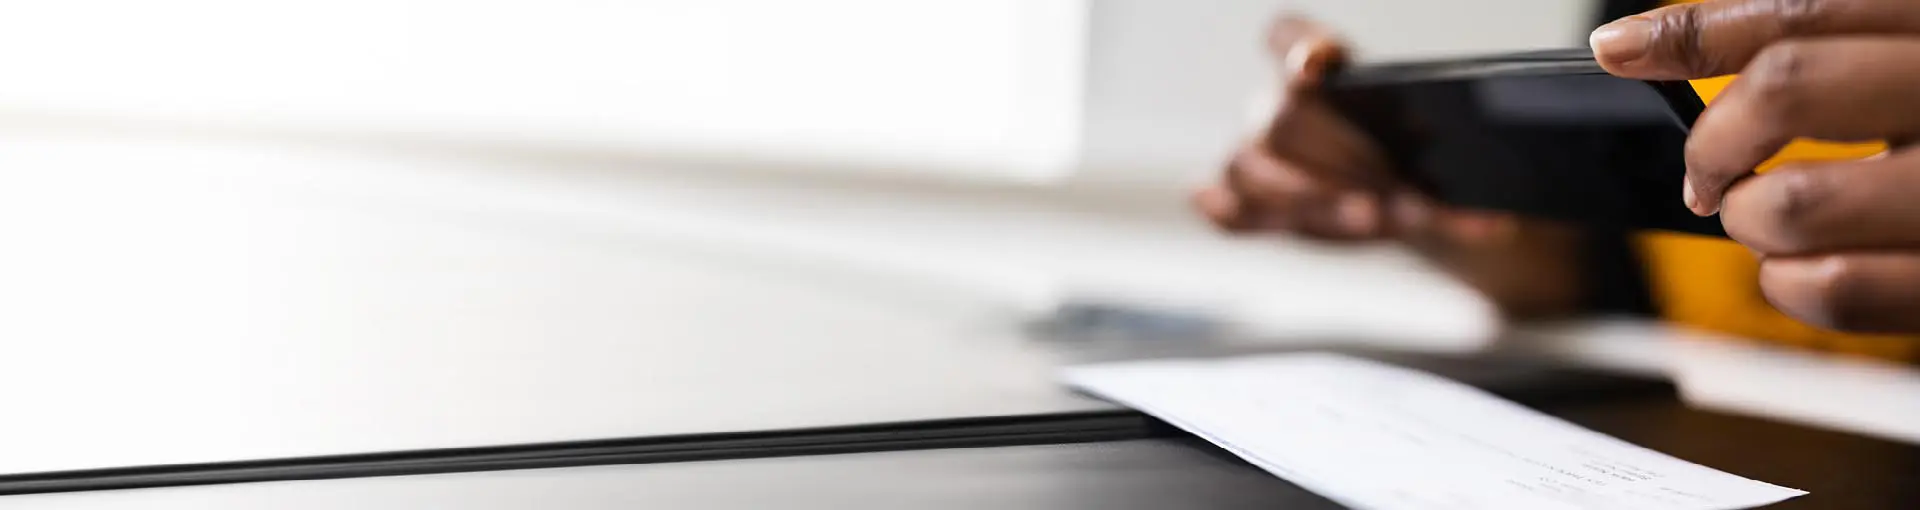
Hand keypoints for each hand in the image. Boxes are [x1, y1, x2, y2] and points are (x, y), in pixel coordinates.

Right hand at [1195, 16, 1587, 317]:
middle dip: (1340, 156)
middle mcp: (1275, 102)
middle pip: (1279, 119)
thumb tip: (1534, 125)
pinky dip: (1230, 212)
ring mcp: (1259, 158)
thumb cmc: (1424, 147)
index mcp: (1315, 60)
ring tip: (1377, 219)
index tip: (1321, 65)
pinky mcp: (1256, 211)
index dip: (1296, 50)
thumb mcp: (1452, 125)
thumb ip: (1466, 119)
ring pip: (1251, 168)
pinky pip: (1225, 209)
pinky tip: (1241, 213)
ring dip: (1316, 199)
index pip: (1285, 36)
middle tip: (1396, 185)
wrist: (1420, 197)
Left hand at [1593, 0, 1919, 332]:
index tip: (1623, 46)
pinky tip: (1799, 269)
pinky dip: (1787, 285)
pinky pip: (1837, 289)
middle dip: (1717, 141)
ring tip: (1768, 221)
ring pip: (1793, 203)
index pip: (1802, 9)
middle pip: (1783, 90)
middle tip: (1713, 171)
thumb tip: (1666, 44)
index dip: (1693, 30)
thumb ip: (1839, 42)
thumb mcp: (1916, 53)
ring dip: (1748, 222)